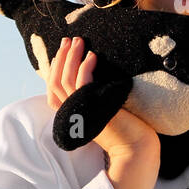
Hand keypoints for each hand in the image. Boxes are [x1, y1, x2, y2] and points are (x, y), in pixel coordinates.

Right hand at [47, 36, 158, 161]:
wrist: (136, 148)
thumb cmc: (125, 129)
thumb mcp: (102, 109)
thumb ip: (92, 97)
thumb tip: (90, 75)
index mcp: (70, 114)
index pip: (53, 89)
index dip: (55, 68)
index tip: (63, 51)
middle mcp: (71, 113)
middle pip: (55, 81)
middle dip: (61, 57)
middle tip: (68, 40)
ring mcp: (80, 112)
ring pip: (65, 80)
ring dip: (71, 57)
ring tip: (79, 41)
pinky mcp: (92, 108)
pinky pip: (82, 83)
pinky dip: (84, 66)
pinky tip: (92, 55)